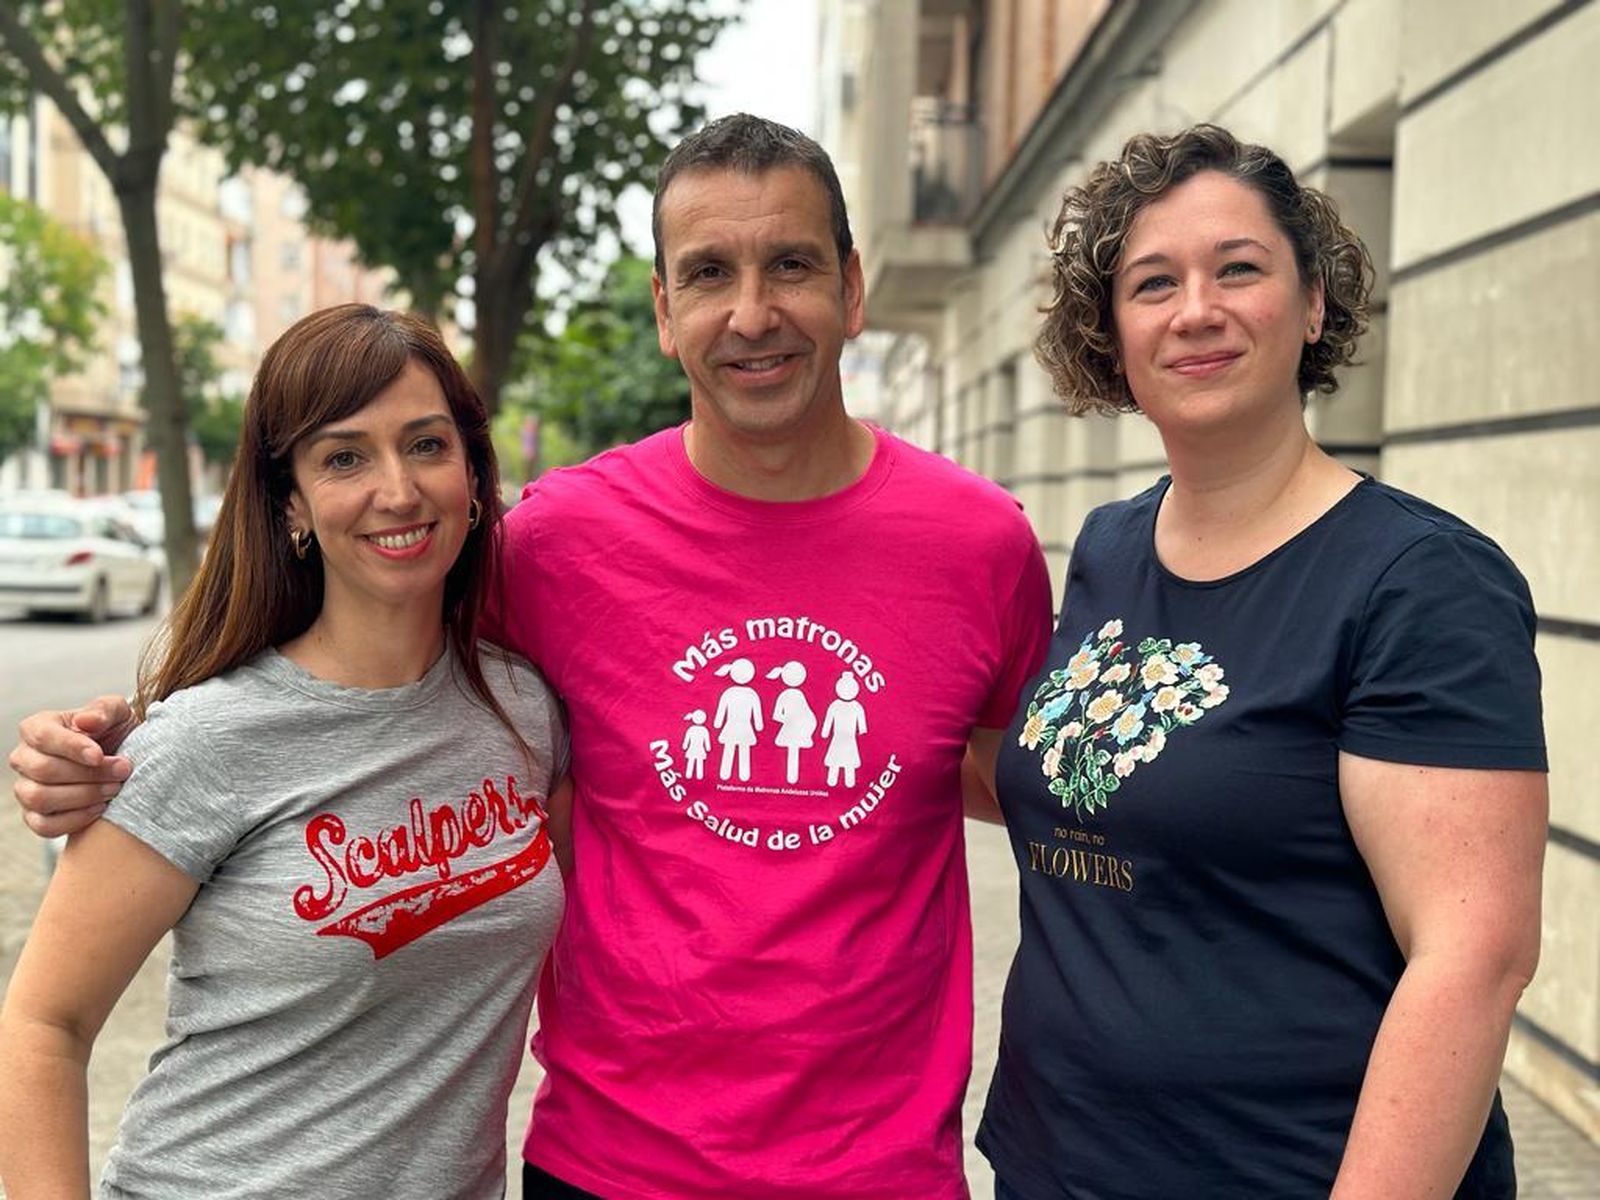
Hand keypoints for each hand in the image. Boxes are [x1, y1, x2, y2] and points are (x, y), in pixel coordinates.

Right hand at [9, 697, 135, 835]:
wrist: (124, 763)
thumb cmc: (115, 733)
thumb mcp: (117, 713)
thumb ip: (104, 709)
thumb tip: (85, 721)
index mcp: (37, 728)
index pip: (43, 737)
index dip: (72, 747)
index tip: (100, 755)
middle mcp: (24, 758)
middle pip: (43, 770)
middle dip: (88, 774)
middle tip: (121, 772)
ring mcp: (26, 789)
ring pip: (40, 798)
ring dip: (83, 796)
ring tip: (114, 789)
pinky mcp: (35, 816)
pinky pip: (44, 826)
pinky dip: (75, 820)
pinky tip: (100, 808)